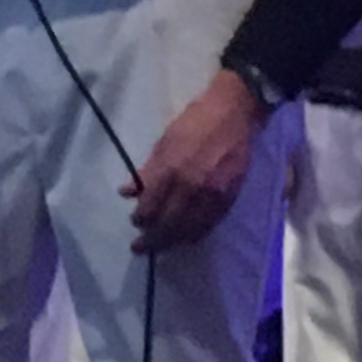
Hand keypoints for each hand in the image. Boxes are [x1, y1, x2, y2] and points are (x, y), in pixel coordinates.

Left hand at [127, 71, 262, 253]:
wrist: (234, 113)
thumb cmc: (195, 121)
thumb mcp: (164, 141)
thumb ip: (147, 170)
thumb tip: (126, 191)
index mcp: (171, 170)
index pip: (150, 208)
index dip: (140, 219)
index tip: (136, 221)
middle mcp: (191, 188)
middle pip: (168, 226)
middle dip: (152, 240)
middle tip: (140, 248)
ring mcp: (212, 195)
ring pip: (188, 231)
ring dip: (172, 242)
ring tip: (161, 246)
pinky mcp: (229, 198)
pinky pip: (209, 225)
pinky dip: (194, 235)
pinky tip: (185, 238)